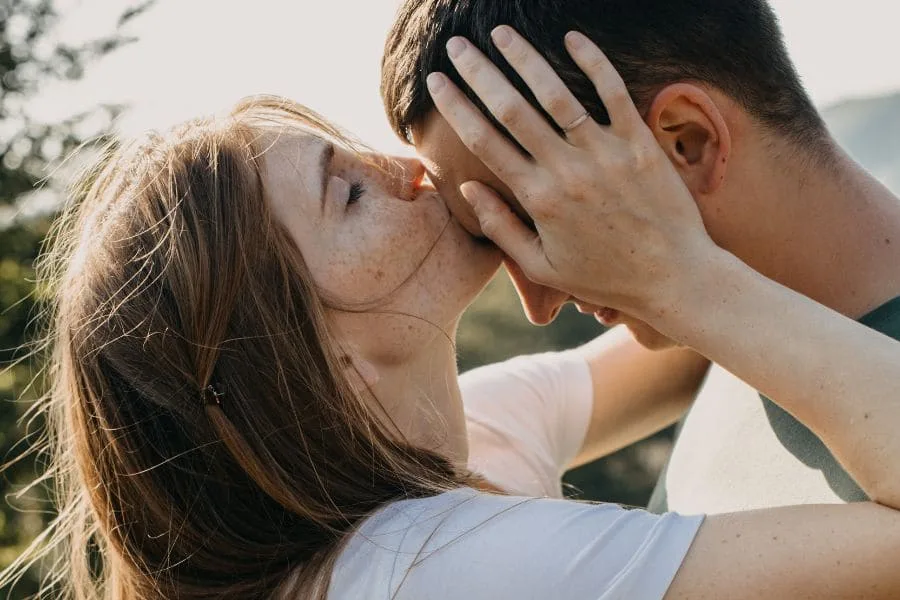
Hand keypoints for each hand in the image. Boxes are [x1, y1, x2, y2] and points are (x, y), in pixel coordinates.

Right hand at [426, 27, 720, 320]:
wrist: (674, 278)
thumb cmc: (605, 276)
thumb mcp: (542, 267)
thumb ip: (501, 228)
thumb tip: (468, 188)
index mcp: (538, 199)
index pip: (484, 142)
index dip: (456, 106)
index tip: (436, 82)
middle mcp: (567, 171)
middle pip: (511, 109)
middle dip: (478, 72)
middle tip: (456, 45)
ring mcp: (605, 154)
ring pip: (556, 94)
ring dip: (524, 58)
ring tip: (500, 32)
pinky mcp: (640, 144)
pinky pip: (613, 93)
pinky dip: (593, 62)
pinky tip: (572, 37)